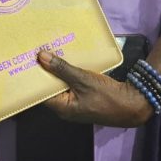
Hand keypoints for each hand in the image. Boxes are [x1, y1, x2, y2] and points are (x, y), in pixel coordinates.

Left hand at [38, 50, 152, 127]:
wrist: (133, 104)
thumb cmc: (107, 96)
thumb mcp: (83, 80)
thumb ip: (62, 68)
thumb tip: (40, 57)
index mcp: (62, 108)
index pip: (40, 93)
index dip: (34, 78)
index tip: (27, 62)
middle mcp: (67, 108)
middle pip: (50, 88)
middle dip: (45, 71)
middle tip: (36, 52)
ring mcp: (77, 103)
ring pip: (61, 84)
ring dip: (57, 70)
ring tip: (48, 52)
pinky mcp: (85, 97)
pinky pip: (72, 84)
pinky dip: (68, 73)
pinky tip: (67, 58)